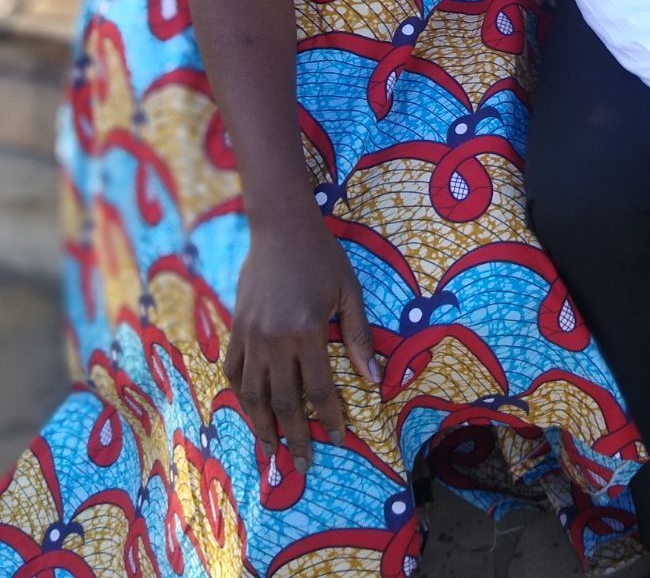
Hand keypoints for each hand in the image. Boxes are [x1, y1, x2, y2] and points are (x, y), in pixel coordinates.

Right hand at [224, 206, 378, 468]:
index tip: (339, 440)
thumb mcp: (349, 292)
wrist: (280, 227)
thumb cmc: (322, 257)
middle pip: (284, 402)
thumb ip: (358, 337)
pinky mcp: (236, 328)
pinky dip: (240, 395)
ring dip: (263, 427)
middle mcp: (275, 339)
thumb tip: (374, 380)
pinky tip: (250, 410)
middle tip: (304, 464)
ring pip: (253, 395)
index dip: (330, 419)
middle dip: (296, 437)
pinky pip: (233, 371)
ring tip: (272, 451)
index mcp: (307, 331)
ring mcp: (250, 335)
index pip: (319, 390)